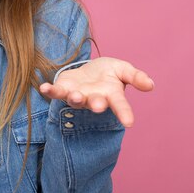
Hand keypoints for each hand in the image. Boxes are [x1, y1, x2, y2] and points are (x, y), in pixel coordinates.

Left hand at [39, 57, 153, 127]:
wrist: (88, 70)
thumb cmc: (108, 73)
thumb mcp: (123, 70)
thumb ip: (136, 76)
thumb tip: (151, 85)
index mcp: (111, 94)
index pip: (120, 105)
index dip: (125, 113)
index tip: (129, 122)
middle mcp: (94, 98)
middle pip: (96, 103)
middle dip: (96, 104)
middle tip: (98, 106)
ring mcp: (78, 95)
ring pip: (76, 99)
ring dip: (75, 98)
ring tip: (76, 96)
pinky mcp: (63, 89)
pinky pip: (55, 92)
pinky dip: (49, 91)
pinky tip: (43, 88)